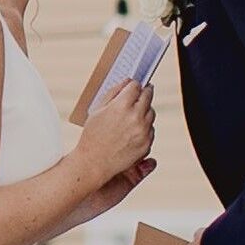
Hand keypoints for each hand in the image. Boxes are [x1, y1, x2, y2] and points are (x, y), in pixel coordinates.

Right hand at [67, 64, 155, 209]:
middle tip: (141, 92)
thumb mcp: (98, 109)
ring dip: (145, 110)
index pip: (136, 86)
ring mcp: (143, 131)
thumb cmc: (92, 135)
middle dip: (144, 92)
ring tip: (132, 116)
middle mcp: (136, 117)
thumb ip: (114, 92)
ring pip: (151, 113)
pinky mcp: (147, 143)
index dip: (134, 84)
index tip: (134, 85)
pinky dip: (144, 127)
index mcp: (122, 106)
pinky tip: (131, 131)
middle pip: (148, 96)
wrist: (94, 162)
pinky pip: (151, 129)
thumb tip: (128, 81)